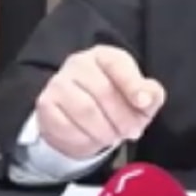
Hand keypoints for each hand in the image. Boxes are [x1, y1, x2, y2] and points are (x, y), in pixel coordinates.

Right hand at [35, 45, 165, 159]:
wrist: (80, 121)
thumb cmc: (115, 103)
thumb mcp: (139, 98)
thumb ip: (150, 94)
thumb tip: (147, 98)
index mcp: (104, 56)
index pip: (117, 64)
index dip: (132, 84)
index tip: (143, 104)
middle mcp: (78, 63)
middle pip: (104, 92)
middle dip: (123, 117)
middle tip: (132, 132)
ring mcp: (58, 82)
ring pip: (85, 111)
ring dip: (105, 131)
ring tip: (113, 137)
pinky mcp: (46, 104)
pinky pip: (66, 126)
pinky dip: (85, 140)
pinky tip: (93, 140)